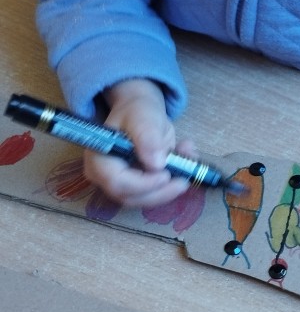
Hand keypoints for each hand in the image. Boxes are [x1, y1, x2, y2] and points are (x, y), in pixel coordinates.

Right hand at [83, 78, 191, 207]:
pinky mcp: (137, 188)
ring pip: (145, 199)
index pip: (117, 182)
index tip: (166, 175)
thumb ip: (147, 136)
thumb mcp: (143, 116)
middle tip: (184, 180)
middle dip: (160, 192)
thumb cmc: (136, 111)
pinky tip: (186, 161)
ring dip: (170, 188)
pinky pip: (154, 194)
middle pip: (131, 197)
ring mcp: (121, 184)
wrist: (141, 114)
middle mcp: (105, 176)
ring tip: (187, 161)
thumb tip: (156, 164)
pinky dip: (173, 184)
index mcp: (99, 158)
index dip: (143, 184)